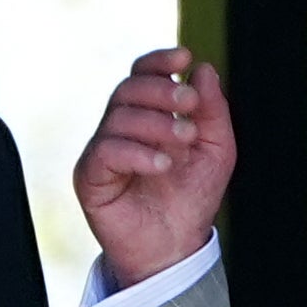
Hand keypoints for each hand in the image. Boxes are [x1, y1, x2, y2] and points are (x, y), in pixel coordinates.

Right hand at [74, 46, 236, 287]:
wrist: (175, 248)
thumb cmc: (193, 198)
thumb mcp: (217, 150)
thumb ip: (213, 111)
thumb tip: (203, 69)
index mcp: (148, 114)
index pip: (143, 74)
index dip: (159, 61)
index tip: (184, 57)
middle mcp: (120, 127)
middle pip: (128, 88)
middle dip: (162, 91)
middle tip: (190, 105)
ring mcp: (102, 150)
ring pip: (119, 116)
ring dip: (156, 123)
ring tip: (184, 142)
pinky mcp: (89, 176)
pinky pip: (106, 150)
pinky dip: (137, 152)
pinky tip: (162, 165)